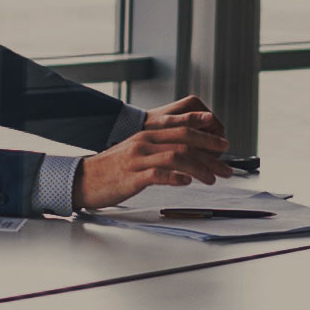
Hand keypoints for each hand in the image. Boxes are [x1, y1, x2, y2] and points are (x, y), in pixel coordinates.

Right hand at [77, 101, 230, 209]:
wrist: (83, 179)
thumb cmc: (113, 169)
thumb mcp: (136, 151)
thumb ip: (158, 149)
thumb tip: (186, 156)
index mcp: (147, 134)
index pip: (182, 127)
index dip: (205, 133)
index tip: (224, 142)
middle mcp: (144, 142)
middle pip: (185, 141)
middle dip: (210, 152)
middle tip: (227, 165)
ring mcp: (138, 159)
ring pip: (177, 157)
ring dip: (200, 168)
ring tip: (213, 179)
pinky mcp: (132, 177)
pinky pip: (158, 174)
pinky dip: (176, 177)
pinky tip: (187, 182)